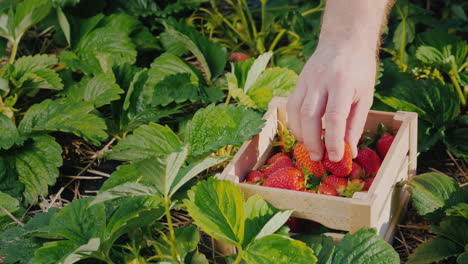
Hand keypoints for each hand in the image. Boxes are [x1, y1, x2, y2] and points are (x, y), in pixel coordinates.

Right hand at [287, 41, 376, 161]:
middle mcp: (320, 80)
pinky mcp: (298, 82)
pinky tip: (303, 133)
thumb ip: (355, 123)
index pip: (334, 116)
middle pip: (309, 115)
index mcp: (342, 83)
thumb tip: (348, 150)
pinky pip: (291, 106)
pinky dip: (295, 123)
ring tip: (310, 147)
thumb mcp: (365, 95)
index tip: (336, 157)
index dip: (333, 140)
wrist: (344, 40)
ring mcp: (306, 80)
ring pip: (295, 111)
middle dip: (312, 140)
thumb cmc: (359, 68)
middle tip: (318, 158)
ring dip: (300, 134)